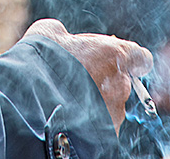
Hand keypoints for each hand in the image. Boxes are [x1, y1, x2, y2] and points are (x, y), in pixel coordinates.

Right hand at [23, 19, 151, 133]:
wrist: (28, 104)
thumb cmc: (41, 63)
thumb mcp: (50, 34)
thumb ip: (67, 35)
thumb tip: (63, 37)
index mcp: (115, 55)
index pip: (141, 59)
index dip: (132, 61)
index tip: (118, 63)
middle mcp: (121, 84)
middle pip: (121, 83)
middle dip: (104, 83)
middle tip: (77, 82)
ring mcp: (115, 112)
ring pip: (110, 106)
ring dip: (96, 103)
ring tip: (68, 102)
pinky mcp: (106, 135)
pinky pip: (101, 125)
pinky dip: (89, 122)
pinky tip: (69, 118)